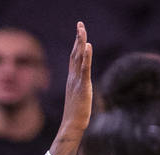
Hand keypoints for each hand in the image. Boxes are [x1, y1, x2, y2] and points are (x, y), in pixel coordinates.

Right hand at [60, 21, 92, 136]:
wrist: (72, 126)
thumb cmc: (76, 117)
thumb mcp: (79, 100)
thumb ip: (80, 92)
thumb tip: (83, 92)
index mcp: (72, 80)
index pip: (74, 58)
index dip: (76, 45)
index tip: (78, 33)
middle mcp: (72, 78)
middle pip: (75, 53)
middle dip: (78, 38)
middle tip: (80, 24)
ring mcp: (77, 81)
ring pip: (78, 58)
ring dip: (80, 42)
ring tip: (82, 29)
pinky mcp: (83, 86)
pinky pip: (85, 68)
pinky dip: (86, 56)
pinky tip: (88, 46)